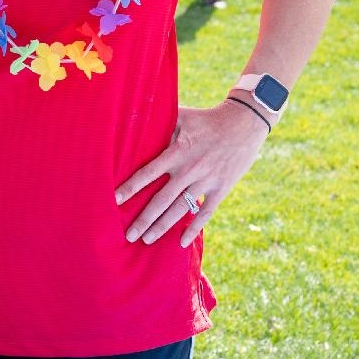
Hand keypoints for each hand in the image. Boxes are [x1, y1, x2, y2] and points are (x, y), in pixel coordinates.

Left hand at [115, 100, 269, 247]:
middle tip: (129, 235)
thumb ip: (159, 123)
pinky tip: (181, 242)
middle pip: (161, 200)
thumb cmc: (206, 119)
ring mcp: (206, 181)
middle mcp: (189, 170)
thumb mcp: (181, 116)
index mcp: (177, 152)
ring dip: (162, 227)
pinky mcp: (221, 189)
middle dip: (144, 219)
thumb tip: (133, 120)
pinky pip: (205, 213)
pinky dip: (193, 228)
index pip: (148, 173)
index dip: (131, 187)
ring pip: (180, 210)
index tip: (115, 200)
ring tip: (146, 240)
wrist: (244, 124)